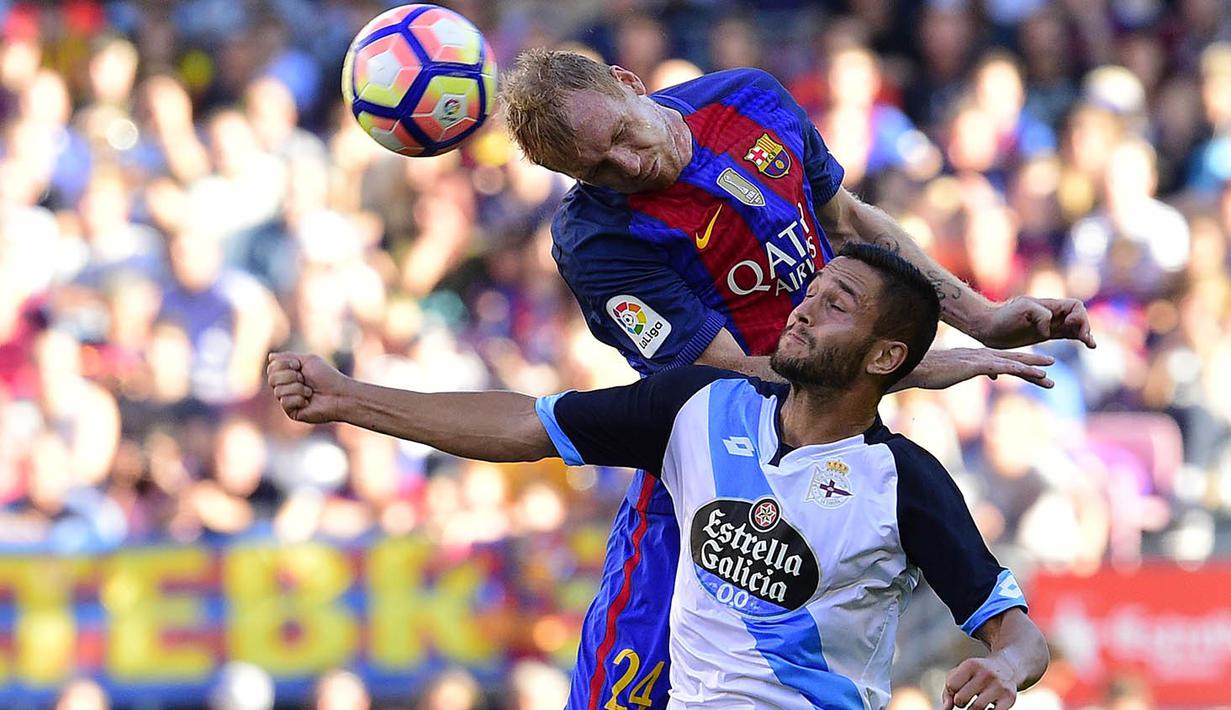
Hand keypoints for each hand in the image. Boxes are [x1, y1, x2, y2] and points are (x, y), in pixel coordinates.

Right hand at [266, 352, 348, 423]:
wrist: (339, 394)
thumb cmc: (327, 377)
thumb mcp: (308, 360)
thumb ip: (288, 357)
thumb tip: (270, 356)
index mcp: (288, 374)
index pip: (271, 367)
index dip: (283, 364)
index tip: (298, 365)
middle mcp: (286, 387)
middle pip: (272, 378)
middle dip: (290, 376)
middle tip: (304, 378)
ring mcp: (288, 400)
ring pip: (278, 391)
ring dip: (297, 388)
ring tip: (310, 392)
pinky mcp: (292, 412)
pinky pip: (285, 402)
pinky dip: (298, 399)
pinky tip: (308, 401)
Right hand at [904, 349, 1054, 390]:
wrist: (916, 367)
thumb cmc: (930, 371)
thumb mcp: (954, 373)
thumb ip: (971, 371)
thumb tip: (988, 374)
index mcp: (975, 357)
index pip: (1003, 360)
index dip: (1021, 362)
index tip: (1036, 366)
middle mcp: (980, 355)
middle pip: (1012, 358)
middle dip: (1032, 361)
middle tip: (1052, 364)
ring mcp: (979, 359)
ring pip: (1011, 363)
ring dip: (1032, 367)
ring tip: (1049, 373)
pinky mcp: (976, 365)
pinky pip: (1003, 367)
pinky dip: (1020, 369)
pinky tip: (1033, 373)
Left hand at [943, 657, 1017, 709]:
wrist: (1007, 667)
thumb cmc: (977, 673)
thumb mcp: (960, 673)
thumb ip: (948, 690)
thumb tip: (946, 708)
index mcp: (971, 665)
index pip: (952, 686)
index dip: (951, 691)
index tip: (958, 689)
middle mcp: (986, 674)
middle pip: (961, 699)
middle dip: (960, 702)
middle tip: (965, 699)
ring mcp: (999, 686)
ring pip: (976, 708)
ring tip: (975, 704)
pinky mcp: (1010, 698)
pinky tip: (988, 708)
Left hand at [976, 297, 1095, 349]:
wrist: (987, 326)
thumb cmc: (1003, 316)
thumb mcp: (1022, 309)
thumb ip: (1040, 315)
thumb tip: (1049, 329)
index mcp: (1049, 305)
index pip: (1075, 307)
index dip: (1080, 317)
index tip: (1074, 327)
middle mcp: (1052, 313)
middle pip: (1079, 317)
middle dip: (1086, 327)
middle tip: (1086, 341)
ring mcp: (1049, 324)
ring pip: (1074, 327)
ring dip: (1084, 334)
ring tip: (1091, 345)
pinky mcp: (1044, 335)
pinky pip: (1066, 335)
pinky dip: (1076, 338)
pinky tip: (1084, 345)